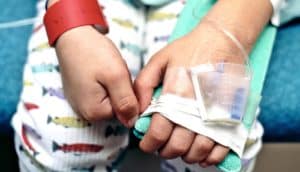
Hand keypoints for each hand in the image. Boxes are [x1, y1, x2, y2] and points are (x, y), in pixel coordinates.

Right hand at [55, 26, 137, 126]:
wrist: (72, 35)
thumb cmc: (93, 52)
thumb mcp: (116, 76)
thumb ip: (126, 102)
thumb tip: (132, 123)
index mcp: (94, 112)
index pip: (125, 114)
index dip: (129, 95)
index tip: (122, 79)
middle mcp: (86, 113)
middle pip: (117, 108)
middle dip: (122, 90)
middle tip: (114, 72)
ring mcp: (82, 103)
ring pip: (111, 99)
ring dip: (115, 85)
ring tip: (106, 70)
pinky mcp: (82, 93)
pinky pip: (102, 92)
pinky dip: (106, 82)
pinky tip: (100, 71)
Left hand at [133, 21, 246, 166]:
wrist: (222, 40)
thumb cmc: (190, 49)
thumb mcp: (159, 60)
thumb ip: (143, 85)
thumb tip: (139, 110)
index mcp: (177, 94)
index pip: (159, 133)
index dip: (149, 143)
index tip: (147, 143)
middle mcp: (197, 108)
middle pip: (178, 146)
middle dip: (165, 150)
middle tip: (161, 145)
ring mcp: (217, 114)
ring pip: (199, 151)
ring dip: (185, 155)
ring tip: (180, 147)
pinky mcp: (232, 116)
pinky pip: (222, 148)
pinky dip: (210, 157)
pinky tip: (202, 153)